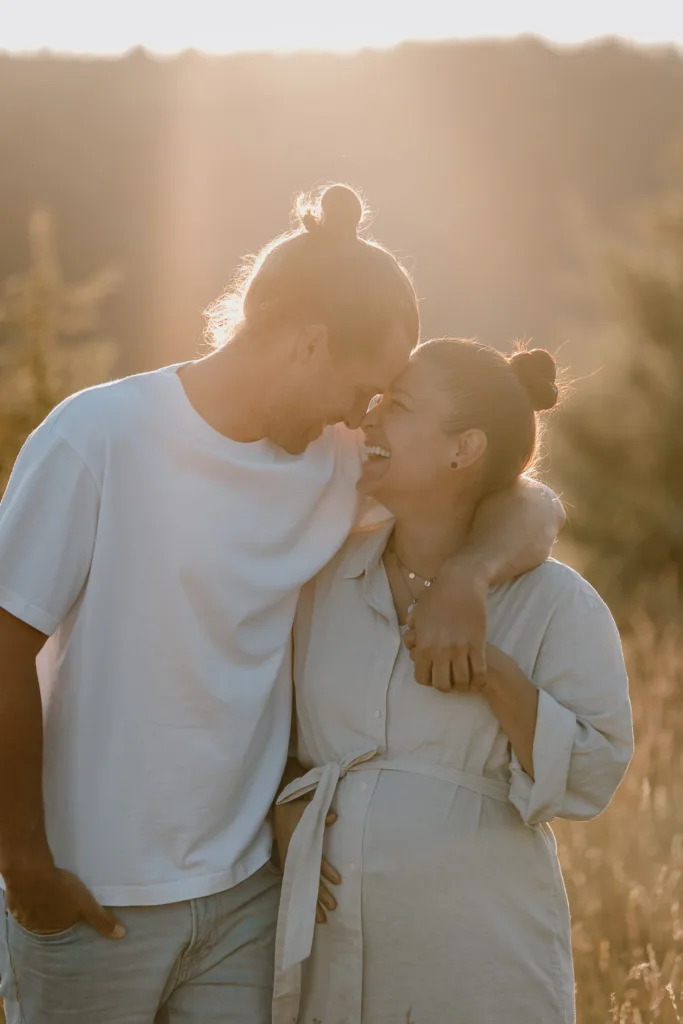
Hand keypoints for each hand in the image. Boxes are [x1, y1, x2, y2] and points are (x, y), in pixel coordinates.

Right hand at [5, 864, 124, 938]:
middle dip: (52, 915)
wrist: (31, 873)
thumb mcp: (86, 905)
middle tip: (58, 903)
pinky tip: (34, 887)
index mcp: (51, 930)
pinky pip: (22, 901)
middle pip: (45, 923)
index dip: (66, 923)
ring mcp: (22, 914)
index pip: (60, 932)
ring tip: (48, 894)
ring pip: (33, 912)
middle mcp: (34, 927)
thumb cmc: (60, 891)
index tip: (68, 916)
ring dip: (40, 905)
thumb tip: (120, 935)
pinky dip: (29, 896)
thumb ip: (102, 920)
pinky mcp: (14, 899)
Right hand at [274, 797, 339, 922]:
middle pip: (309, 879)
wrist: (277, 809)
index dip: (326, 871)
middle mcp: (293, 858)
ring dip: (313, 902)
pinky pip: (298, 885)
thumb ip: (320, 816)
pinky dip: (304, 898)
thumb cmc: (293, 809)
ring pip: (303, 886)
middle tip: (333, 908)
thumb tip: (333, 817)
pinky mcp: (290, 866)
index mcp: (298, 845)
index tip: (337, 881)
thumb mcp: (306, 810)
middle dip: (320, 895)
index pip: (315, 860)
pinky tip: (310, 911)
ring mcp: (291, 863)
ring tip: (322, 919)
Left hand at [405, 559, 489, 692]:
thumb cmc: (438, 594)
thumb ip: (413, 627)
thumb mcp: (418, 612)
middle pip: (442, 684)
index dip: (428, 680)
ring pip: (461, 681)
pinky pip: (479, 672)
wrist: (461, 583)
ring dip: (462, 684)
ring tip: (464, 679)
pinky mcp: (478, 645)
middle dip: (445, 685)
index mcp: (424, 645)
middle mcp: (441, 651)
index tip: (433, 675)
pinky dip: (479, 680)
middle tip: (450, 679)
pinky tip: (478, 679)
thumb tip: (410, 635)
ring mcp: (460, 649)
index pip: (422, 678)